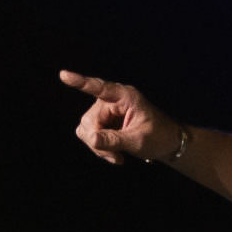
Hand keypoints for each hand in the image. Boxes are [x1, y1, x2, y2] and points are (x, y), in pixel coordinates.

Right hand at [60, 70, 179, 164]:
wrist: (167, 143)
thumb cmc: (159, 137)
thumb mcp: (138, 141)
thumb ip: (114, 140)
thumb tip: (90, 138)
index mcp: (126, 97)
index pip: (100, 88)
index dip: (81, 83)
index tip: (64, 75)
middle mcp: (112, 100)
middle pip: (89, 120)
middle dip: (98, 141)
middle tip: (116, 157)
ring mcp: (105, 110)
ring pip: (86, 129)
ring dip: (98, 147)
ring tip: (118, 157)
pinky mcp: (102, 121)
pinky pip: (89, 134)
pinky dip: (99, 147)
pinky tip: (114, 155)